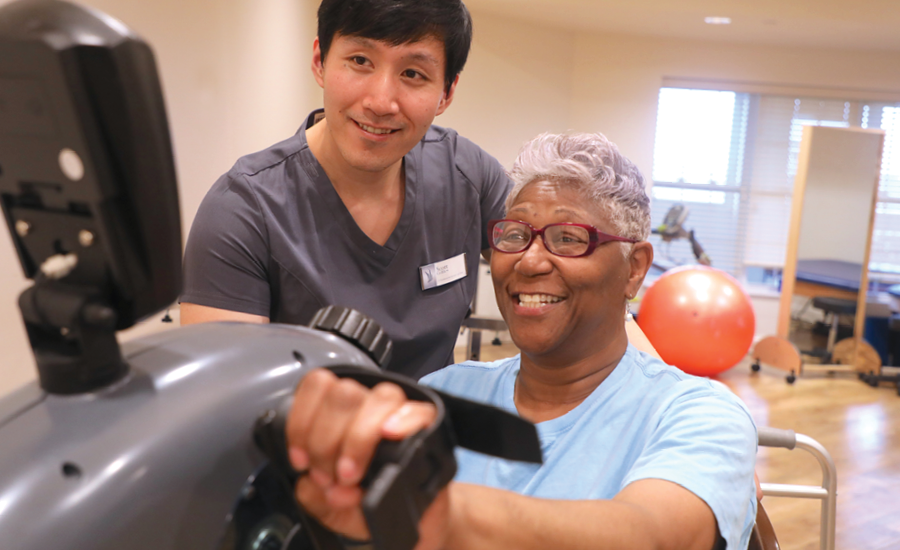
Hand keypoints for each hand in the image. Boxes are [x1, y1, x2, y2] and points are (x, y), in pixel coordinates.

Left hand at [284, 368, 443, 542]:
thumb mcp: (330, 509)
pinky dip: (404, 420)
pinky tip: (390, 435)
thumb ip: (315, 498)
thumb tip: (319, 487)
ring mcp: (401, 413)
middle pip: (343, 394)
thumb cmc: (370, 506)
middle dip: (326, 441)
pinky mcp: (430, 427)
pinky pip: (421, 411)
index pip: (317, 386)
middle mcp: (369, 407)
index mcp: (340, 414)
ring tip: (352, 475)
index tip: (301, 460)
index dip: (302, 422)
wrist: (413, 521)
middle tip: (328, 477)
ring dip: (359, 438)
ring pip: (380, 398)